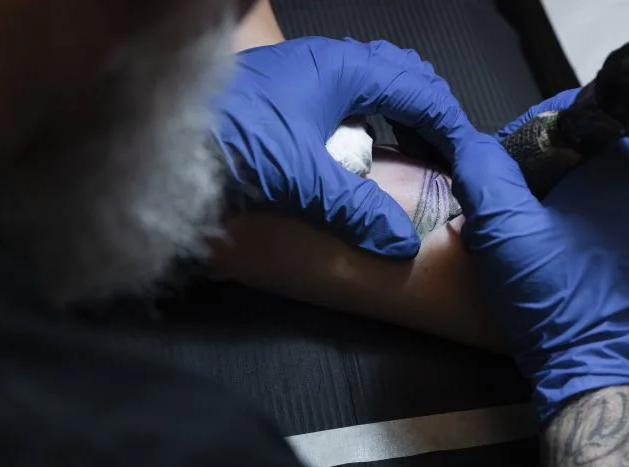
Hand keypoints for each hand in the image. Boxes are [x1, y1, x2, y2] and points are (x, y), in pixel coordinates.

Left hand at [213, 37, 472, 257]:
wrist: (160, 137)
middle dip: (429, 113)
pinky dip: (369, 120)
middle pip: (400, 76)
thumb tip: (403, 243)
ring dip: (398, 115)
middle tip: (445, 157)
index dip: (450, 124)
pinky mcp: (285, 92)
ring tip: (412, 155)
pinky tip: (362, 151)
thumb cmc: (236, 144)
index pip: (419, 88)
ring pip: (372, 83)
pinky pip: (346, 97)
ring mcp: (304, 73)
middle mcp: (328, 60)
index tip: (468, 161)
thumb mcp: (305, 181)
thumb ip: (359, 210)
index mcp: (344, 68)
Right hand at [452, 89, 628, 420]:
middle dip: (522, 174)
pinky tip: (529, 251)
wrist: (590, 370)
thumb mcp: (502, 223)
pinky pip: (588, 217)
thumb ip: (480, 167)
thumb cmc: (552, 292)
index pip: (566, 113)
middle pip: (570, 151)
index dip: (518, 133)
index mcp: (625, 165)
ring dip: (534, 201)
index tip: (490, 168)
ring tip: (502, 231)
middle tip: (491, 204)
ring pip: (576, 187)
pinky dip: (554, 225)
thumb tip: (465, 137)